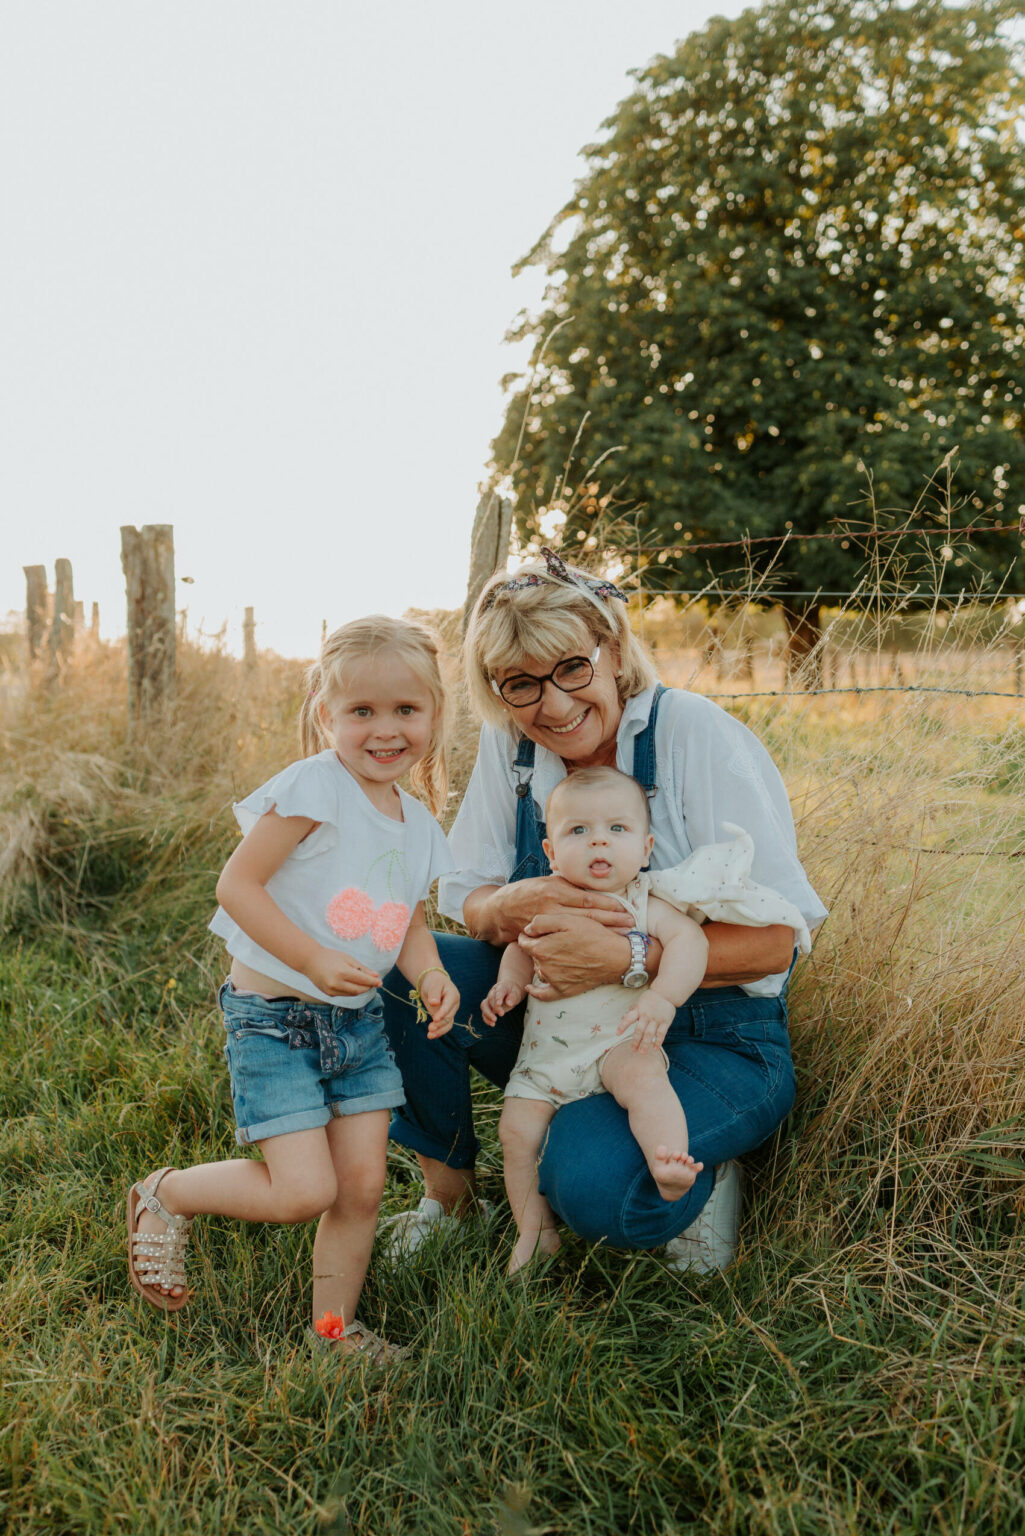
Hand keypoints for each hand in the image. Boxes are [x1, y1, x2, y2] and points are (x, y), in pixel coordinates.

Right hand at [306, 945, 381, 997]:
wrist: (310, 961)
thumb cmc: (330, 956)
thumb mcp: (348, 959)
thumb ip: (362, 969)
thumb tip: (376, 976)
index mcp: (342, 972)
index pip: (362, 980)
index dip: (373, 982)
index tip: (380, 982)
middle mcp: (336, 983)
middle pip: (359, 990)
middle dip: (368, 987)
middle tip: (374, 982)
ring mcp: (331, 990)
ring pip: (352, 994)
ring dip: (361, 989)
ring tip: (364, 982)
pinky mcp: (329, 994)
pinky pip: (345, 994)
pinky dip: (351, 990)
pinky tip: (352, 983)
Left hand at [419, 972, 459, 1039]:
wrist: (433, 983)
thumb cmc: (434, 982)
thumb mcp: (434, 984)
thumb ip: (434, 993)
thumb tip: (434, 1003)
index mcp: (453, 995)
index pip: (449, 1005)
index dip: (442, 1013)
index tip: (435, 1019)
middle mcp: (454, 1005)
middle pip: (448, 1016)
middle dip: (439, 1024)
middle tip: (430, 1028)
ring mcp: (450, 1012)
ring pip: (448, 1024)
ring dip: (439, 1030)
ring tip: (429, 1035)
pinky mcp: (445, 1017)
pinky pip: (444, 1026)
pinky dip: (439, 1031)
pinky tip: (431, 1036)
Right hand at [482, 978, 527, 1026]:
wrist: (509, 991)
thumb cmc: (512, 992)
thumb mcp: (516, 993)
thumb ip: (513, 997)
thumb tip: (509, 1003)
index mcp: (501, 987)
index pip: (499, 991)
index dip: (498, 997)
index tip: (499, 1003)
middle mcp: (492, 993)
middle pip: (491, 999)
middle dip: (495, 1007)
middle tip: (502, 1014)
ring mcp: (489, 1000)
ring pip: (484, 1005)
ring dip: (488, 1013)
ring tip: (494, 1021)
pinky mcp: (488, 1007)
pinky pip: (484, 1013)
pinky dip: (486, 1019)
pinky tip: (492, 1024)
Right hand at [494, 875, 634, 936]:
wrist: (500, 910)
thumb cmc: (526, 893)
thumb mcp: (546, 883)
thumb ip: (567, 886)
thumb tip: (591, 888)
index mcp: (555, 889)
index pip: (587, 898)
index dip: (608, 904)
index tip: (625, 907)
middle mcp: (552, 906)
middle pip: (588, 914)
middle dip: (612, 919)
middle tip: (631, 923)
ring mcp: (548, 924)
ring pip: (581, 929)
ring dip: (603, 932)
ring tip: (622, 934)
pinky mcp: (543, 937)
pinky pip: (567, 939)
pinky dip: (584, 942)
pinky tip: (597, 944)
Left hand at [519, 914, 631, 1000]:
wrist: (614, 957)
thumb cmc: (592, 935)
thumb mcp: (567, 919)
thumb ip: (542, 922)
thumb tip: (526, 929)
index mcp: (541, 948)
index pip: (523, 941)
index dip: (529, 934)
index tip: (539, 931)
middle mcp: (543, 967)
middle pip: (531, 955)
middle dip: (537, 947)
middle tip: (554, 940)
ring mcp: (553, 981)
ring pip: (539, 970)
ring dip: (542, 963)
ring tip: (559, 954)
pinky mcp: (563, 991)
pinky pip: (543, 995)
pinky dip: (535, 992)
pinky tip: (530, 988)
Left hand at [618, 991, 675, 1052]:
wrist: (666, 992)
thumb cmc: (651, 998)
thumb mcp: (640, 1002)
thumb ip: (632, 1010)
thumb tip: (622, 1018)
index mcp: (639, 1010)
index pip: (628, 1018)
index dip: (622, 1026)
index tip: (617, 1034)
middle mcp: (646, 1015)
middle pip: (639, 1029)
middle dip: (636, 1041)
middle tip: (633, 1050)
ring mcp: (656, 1019)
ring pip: (650, 1033)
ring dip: (645, 1043)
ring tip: (642, 1052)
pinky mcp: (665, 1021)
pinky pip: (661, 1033)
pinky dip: (658, 1041)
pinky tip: (655, 1048)